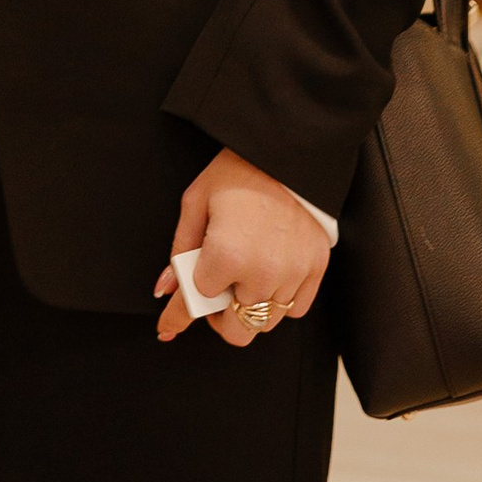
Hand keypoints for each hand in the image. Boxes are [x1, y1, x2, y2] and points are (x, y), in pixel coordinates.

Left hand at [154, 149, 332, 346]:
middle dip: (220, 318)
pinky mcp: (316, 270)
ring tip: (245, 278)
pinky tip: (271, 275)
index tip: (168, 327)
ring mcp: (292, 275)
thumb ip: (180, 250)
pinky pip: (295, 310)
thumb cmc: (237, 173)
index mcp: (225, 256)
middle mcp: (261, 274)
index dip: (177, 317)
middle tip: (216, 294)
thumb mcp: (196, 202)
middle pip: (235, 330)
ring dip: (250, 309)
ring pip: (265, 323)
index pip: (195, 305)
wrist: (287, 151)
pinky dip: (281, 301)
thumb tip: (166, 289)